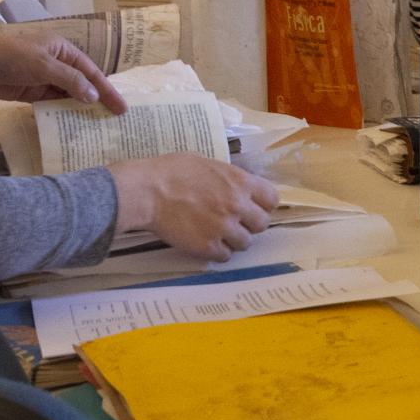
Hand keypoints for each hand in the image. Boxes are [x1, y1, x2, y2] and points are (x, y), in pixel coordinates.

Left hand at [0, 31, 125, 113]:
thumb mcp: (45, 66)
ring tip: (95, 125)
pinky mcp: (30, 92)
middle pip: (82, 83)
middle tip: (113, 119)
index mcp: (62, 49)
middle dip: (96, 99)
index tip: (121, 108)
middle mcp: (56, 62)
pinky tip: (71, 124)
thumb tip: (93, 96)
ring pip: (67, 94)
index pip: (91, 71)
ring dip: (79, 108)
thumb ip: (71, 81)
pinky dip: (62, 112)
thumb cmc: (12, 57)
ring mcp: (43, 78)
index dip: (107, 89)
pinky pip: (52, 103)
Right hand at [109, 155, 279, 261]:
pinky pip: (224, 256)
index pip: (272, 200)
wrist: (147, 191)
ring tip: (218, 234)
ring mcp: (224, 228)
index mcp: (241, 182)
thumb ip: (229, 178)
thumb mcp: (208, 164)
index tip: (254, 207)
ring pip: (245, 243)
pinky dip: (218, 252)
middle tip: (235, 222)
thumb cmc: (172, 171)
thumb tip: (237, 186)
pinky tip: (207, 244)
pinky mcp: (207, 247)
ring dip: (234, 240)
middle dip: (249, 224)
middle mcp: (238, 206)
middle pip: (261, 224)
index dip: (263, 205)